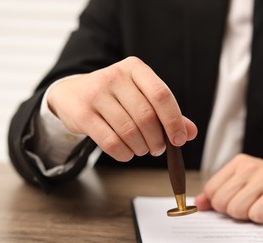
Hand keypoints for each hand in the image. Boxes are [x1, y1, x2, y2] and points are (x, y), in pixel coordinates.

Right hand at [47, 56, 197, 160]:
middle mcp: (115, 76)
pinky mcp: (82, 114)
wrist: (72, 94)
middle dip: (157, 140)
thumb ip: (166, 112)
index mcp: (135, 68)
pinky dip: (124, 154)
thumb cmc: (114, 97)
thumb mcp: (140, 96)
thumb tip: (190, 132)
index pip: (161, 95)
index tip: (179, 139)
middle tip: (158, 148)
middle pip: (146, 116)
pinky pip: (110, 142)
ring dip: (141, 148)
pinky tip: (126, 153)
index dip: (174, 121)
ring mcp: (96, 93)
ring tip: (142, 149)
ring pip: (129, 131)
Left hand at [195, 154, 262, 223]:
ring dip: (251, 216)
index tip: (237, 203)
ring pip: (236, 210)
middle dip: (236, 212)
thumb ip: (221, 192)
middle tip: (254, 205)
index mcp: (239, 163)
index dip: (221, 205)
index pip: (211, 190)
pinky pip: (257, 216)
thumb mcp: (248, 185)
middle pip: (221, 203)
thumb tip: (199, 204)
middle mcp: (249, 166)